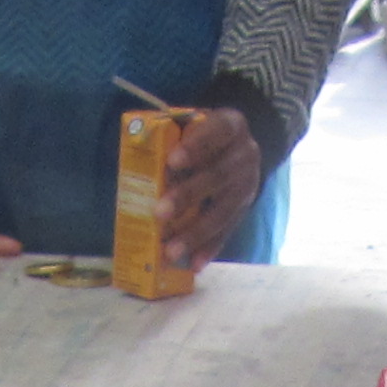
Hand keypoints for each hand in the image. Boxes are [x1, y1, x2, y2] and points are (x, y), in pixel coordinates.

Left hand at [159, 106, 262, 266]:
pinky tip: (193, 264)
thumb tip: (139, 155)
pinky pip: (227, 231)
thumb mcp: (193, 123)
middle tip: (159, 213)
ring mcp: (247, 185)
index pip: (217, 131)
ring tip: (170, 251)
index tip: (172, 161)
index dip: (196, 147)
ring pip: (223, 211)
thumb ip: (174, 135)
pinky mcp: (244, 209)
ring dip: (195, 233)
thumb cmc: (204, 133)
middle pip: (218, 177)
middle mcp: (245, 155)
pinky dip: (209, 248)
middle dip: (188, 196)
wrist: (238, 145)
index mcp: (232, 125)